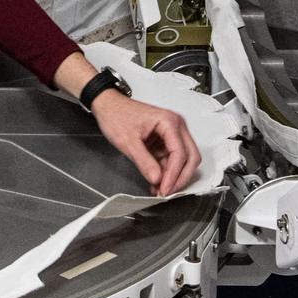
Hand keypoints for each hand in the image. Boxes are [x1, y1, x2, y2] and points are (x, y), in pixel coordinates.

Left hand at [52, 53, 200, 196]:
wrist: (107, 105)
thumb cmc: (116, 115)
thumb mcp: (128, 141)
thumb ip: (144, 161)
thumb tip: (157, 179)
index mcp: (169, 122)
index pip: (180, 153)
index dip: (174, 175)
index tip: (165, 189)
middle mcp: (175, 126)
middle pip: (190, 157)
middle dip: (180, 177)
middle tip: (166, 192)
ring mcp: (171, 133)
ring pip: (183, 160)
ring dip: (173, 176)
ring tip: (159, 189)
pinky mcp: (165, 140)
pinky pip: (172, 160)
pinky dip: (166, 172)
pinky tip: (156, 182)